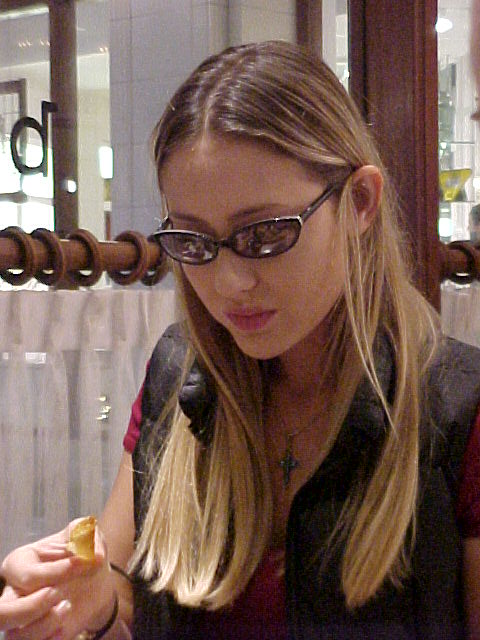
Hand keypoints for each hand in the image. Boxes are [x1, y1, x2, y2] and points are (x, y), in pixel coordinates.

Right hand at [0, 520, 116, 639]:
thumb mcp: (87, 535)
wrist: (95, 579)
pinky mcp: (37, 636)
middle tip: (58, 595)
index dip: (59, 571)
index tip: (84, 562)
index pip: (27, 575)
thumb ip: (87, 536)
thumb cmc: (83, 553)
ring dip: (44, 625)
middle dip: (31, 608)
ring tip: (67, 606)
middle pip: (2, 613)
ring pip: (13, 637)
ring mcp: (22, 618)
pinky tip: (65, 625)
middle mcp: (14, 593)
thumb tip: (91, 554)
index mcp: (20, 563)